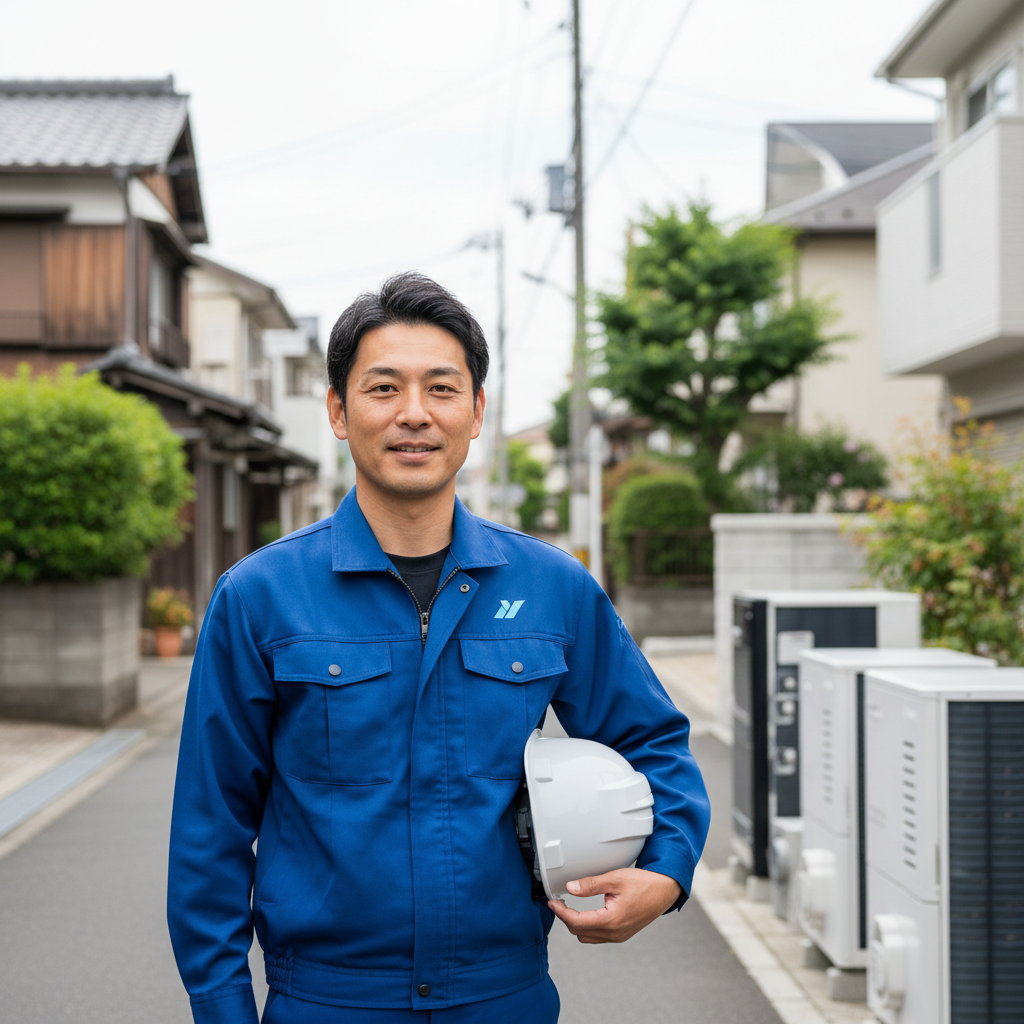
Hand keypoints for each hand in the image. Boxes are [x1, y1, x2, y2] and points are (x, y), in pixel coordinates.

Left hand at [547, 867, 681, 943]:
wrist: (664, 890)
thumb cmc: (644, 884)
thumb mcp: (615, 878)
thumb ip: (591, 884)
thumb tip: (570, 888)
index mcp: (611, 920)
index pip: (577, 922)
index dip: (561, 912)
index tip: (552, 902)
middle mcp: (615, 933)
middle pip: (579, 932)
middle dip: (566, 918)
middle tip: (558, 903)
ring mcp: (619, 936)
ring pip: (588, 937)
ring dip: (576, 924)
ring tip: (569, 907)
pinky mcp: (622, 934)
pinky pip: (598, 936)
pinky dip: (588, 927)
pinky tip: (586, 914)